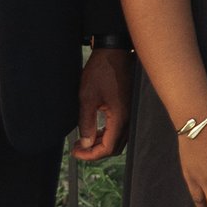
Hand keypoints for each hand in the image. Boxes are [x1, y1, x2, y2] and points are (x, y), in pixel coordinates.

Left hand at [74, 45, 133, 161]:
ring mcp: (130, 113)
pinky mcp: (129, 107)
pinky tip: (95, 129)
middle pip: (114, 147)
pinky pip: (120, 128)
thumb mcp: (87, 97)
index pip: (107, 148)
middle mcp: (129, 118)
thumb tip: (85, 144)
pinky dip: (107, 133)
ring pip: (118, 139)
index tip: (75, 153)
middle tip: (78, 149)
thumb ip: (86, 123)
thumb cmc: (101, 71)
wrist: (114, 51)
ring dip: (101, 142)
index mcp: (120, 118)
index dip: (90, 155)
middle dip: (95, 151)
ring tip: (83, 140)